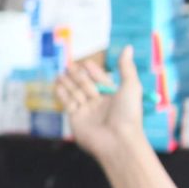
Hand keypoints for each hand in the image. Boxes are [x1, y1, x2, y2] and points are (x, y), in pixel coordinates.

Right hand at [55, 50, 146, 165]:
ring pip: (75, 92)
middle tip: (69, 64)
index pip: (102, 80)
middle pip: (86, 85)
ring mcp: (87, 111)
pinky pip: (68, 103)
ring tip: (60, 73)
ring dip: (68, 82)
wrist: (118, 140)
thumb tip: (128, 47)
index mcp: (114, 97)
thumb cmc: (128, 114)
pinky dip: (62, 94)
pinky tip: (57, 85)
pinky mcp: (76, 118)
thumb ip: (126, 67)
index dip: (94, 71)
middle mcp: (100, 104)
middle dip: (78, 75)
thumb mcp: (131, 86)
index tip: (87, 62)